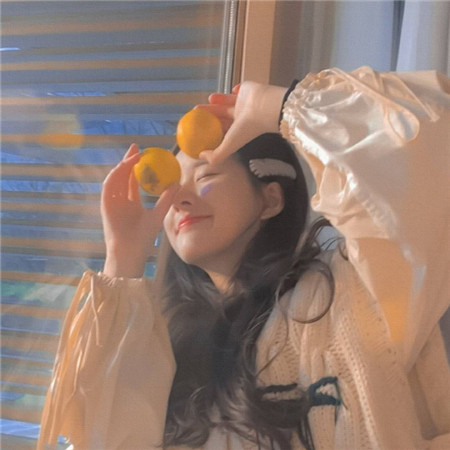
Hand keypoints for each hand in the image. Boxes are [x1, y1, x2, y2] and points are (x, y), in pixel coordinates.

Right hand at [101, 144, 178, 277]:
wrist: (131, 251)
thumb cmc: (144, 238)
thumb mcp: (158, 214)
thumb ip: (166, 199)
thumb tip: (177, 184)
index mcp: (131, 203)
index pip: (133, 181)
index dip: (137, 168)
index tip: (145, 155)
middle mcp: (120, 201)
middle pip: (122, 176)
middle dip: (127, 161)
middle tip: (136, 147)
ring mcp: (112, 202)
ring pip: (115, 179)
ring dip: (122, 165)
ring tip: (133, 155)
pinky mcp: (105, 205)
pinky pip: (108, 186)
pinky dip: (115, 175)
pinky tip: (124, 166)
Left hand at [196, 81, 287, 162]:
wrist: (264, 109)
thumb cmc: (248, 128)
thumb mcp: (228, 146)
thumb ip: (215, 155)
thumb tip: (200, 156)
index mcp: (237, 130)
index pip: (223, 130)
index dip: (212, 129)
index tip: (200, 128)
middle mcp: (241, 117)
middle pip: (223, 115)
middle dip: (210, 114)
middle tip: (197, 112)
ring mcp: (245, 104)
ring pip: (229, 102)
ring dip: (219, 101)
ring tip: (210, 98)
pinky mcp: (247, 90)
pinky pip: (240, 90)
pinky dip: (236, 90)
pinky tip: (232, 89)